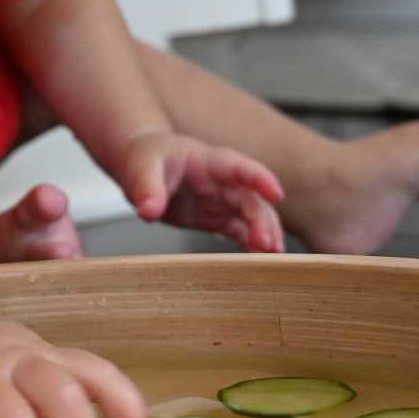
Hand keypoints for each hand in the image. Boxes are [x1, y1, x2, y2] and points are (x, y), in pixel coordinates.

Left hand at [116, 130, 285, 251]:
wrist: (142, 167)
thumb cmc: (147, 158)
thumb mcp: (142, 168)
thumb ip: (148, 188)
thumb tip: (149, 211)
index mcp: (211, 162)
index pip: (241, 168)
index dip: (260, 179)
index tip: (277, 194)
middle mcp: (224, 182)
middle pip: (252, 200)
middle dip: (262, 221)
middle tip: (267, 245)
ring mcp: (223, 201)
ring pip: (253, 217)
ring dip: (265, 234)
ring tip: (273, 256)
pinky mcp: (217, 218)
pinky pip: (241, 231)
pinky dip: (250, 244)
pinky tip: (257, 259)